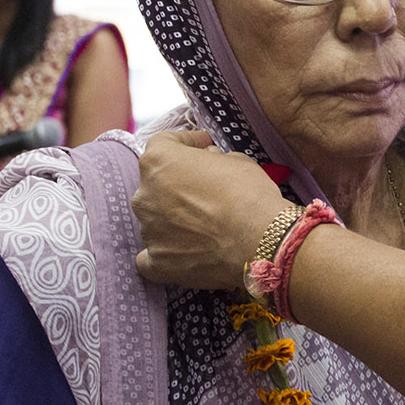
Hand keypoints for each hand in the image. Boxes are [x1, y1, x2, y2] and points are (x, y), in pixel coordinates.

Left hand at [131, 130, 286, 288]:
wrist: (259, 240)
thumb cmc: (249, 195)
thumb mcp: (237, 160)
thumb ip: (212, 159)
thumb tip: (209, 162)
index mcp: (158, 162)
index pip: (164, 143)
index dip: (187, 143)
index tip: (204, 146)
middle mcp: (144, 195)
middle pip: (156, 185)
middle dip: (178, 184)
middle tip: (206, 189)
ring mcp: (148, 231)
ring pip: (156, 220)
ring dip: (175, 218)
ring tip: (205, 225)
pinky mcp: (159, 261)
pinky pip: (152, 258)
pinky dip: (165, 253)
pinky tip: (181, 253)